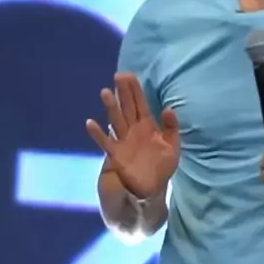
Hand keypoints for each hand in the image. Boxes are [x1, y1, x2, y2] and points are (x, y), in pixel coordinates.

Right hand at [86, 72, 179, 199]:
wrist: (153, 188)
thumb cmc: (162, 166)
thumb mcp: (173, 146)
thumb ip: (171, 127)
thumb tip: (168, 108)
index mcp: (147, 126)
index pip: (141, 104)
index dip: (135, 90)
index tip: (129, 75)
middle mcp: (133, 130)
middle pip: (127, 107)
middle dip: (123, 92)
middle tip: (118, 76)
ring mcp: (123, 141)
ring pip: (116, 120)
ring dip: (111, 107)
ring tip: (106, 92)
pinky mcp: (116, 154)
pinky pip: (105, 142)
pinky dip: (98, 133)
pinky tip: (91, 123)